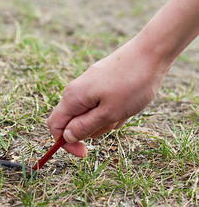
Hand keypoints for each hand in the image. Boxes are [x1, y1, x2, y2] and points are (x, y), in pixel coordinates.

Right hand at [46, 39, 166, 156]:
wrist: (151, 54)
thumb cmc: (131, 83)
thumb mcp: (109, 113)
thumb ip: (85, 127)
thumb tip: (66, 138)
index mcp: (72, 98)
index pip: (55, 126)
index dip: (65, 143)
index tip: (84, 153)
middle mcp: (76, 91)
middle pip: (74, 122)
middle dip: (93, 129)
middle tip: (114, 120)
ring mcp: (88, 87)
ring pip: (91, 115)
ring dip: (107, 120)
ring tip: (124, 109)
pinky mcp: (101, 84)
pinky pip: (102, 105)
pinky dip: (113, 110)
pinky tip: (128, 102)